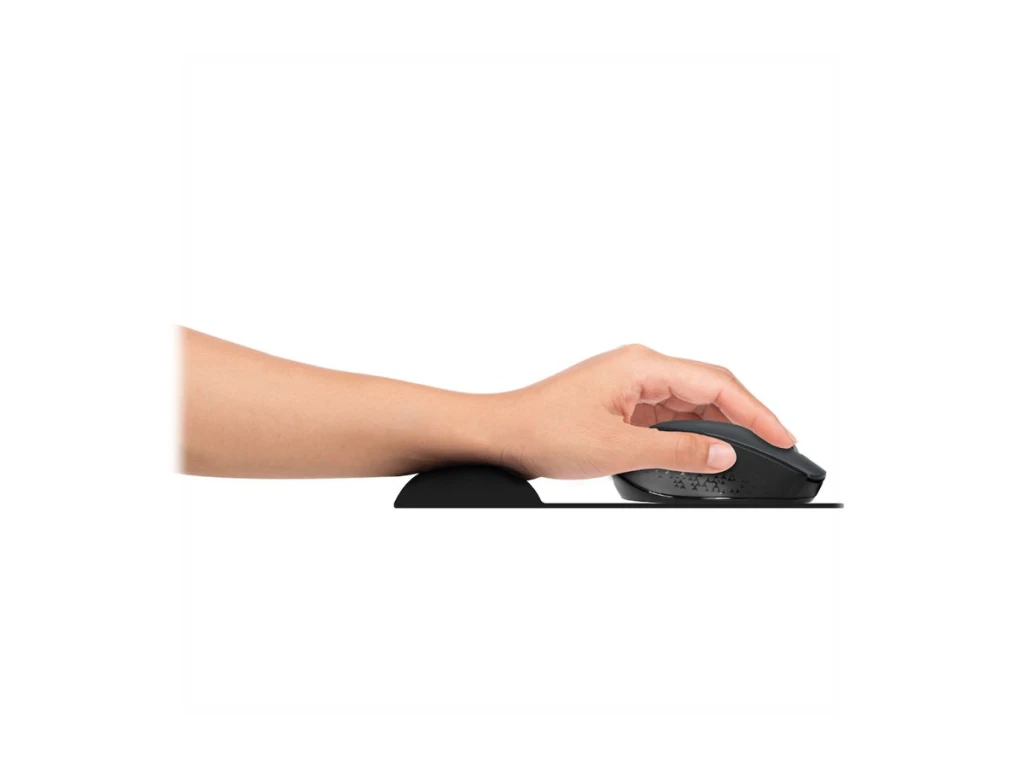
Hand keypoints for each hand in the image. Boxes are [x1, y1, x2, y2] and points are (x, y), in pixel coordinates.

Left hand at [489, 344, 795, 478]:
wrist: (498, 434)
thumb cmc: (542, 430)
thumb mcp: (618, 448)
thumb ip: (678, 452)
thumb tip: (723, 453)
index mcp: (641, 365)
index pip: (717, 383)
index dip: (756, 412)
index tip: (781, 436)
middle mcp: (639, 367)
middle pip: (708, 387)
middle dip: (743, 417)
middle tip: (773, 447)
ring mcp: (630, 384)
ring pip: (689, 401)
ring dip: (716, 426)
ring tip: (746, 453)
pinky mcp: (621, 401)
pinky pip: (668, 413)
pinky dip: (689, 432)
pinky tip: (701, 452)